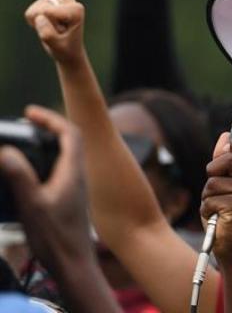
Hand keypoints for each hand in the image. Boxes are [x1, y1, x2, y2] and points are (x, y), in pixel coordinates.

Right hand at [0, 106, 94, 273]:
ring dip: (47, 145)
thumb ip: (19, 176)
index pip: (70, 132)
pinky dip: (46, 163)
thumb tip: (6, 151)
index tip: (30, 113)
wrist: (74, 264)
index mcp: (74, 171)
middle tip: (26, 125)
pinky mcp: (71, 199)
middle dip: (48, 128)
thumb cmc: (56, 237)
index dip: (51, 118)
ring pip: (65, 156)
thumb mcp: (32, 204)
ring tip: (25, 143)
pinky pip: (60, 171)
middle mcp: (79, 176)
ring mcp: (76, 188)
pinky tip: (28, 173)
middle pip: (69, 141)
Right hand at [24, 0, 85, 65]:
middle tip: (57, 32)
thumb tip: (39, 18)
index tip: (62, 33)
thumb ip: (48, 34)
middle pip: (39, 10)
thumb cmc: (66, 49)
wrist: (69, 50)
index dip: (48, 27)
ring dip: (39, 23)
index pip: (46, 12)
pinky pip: (30, 13)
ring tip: (53, 29)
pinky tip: (47, 26)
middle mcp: (69, 0)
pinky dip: (34, 22)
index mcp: (76, 9)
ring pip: (33, 12)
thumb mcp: (57, 47)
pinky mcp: (49, 1)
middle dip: (44, 24)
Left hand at [201, 133, 231, 261]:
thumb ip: (222, 159)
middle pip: (227, 159)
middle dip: (212, 173)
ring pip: (214, 182)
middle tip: (217, 189)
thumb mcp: (220, 181)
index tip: (228, 152)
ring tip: (217, 206)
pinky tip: (217, 216)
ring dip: (207, 196)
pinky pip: (211, 199)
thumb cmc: (224, 210)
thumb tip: (225, 136)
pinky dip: (207, 209)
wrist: (229, 241)